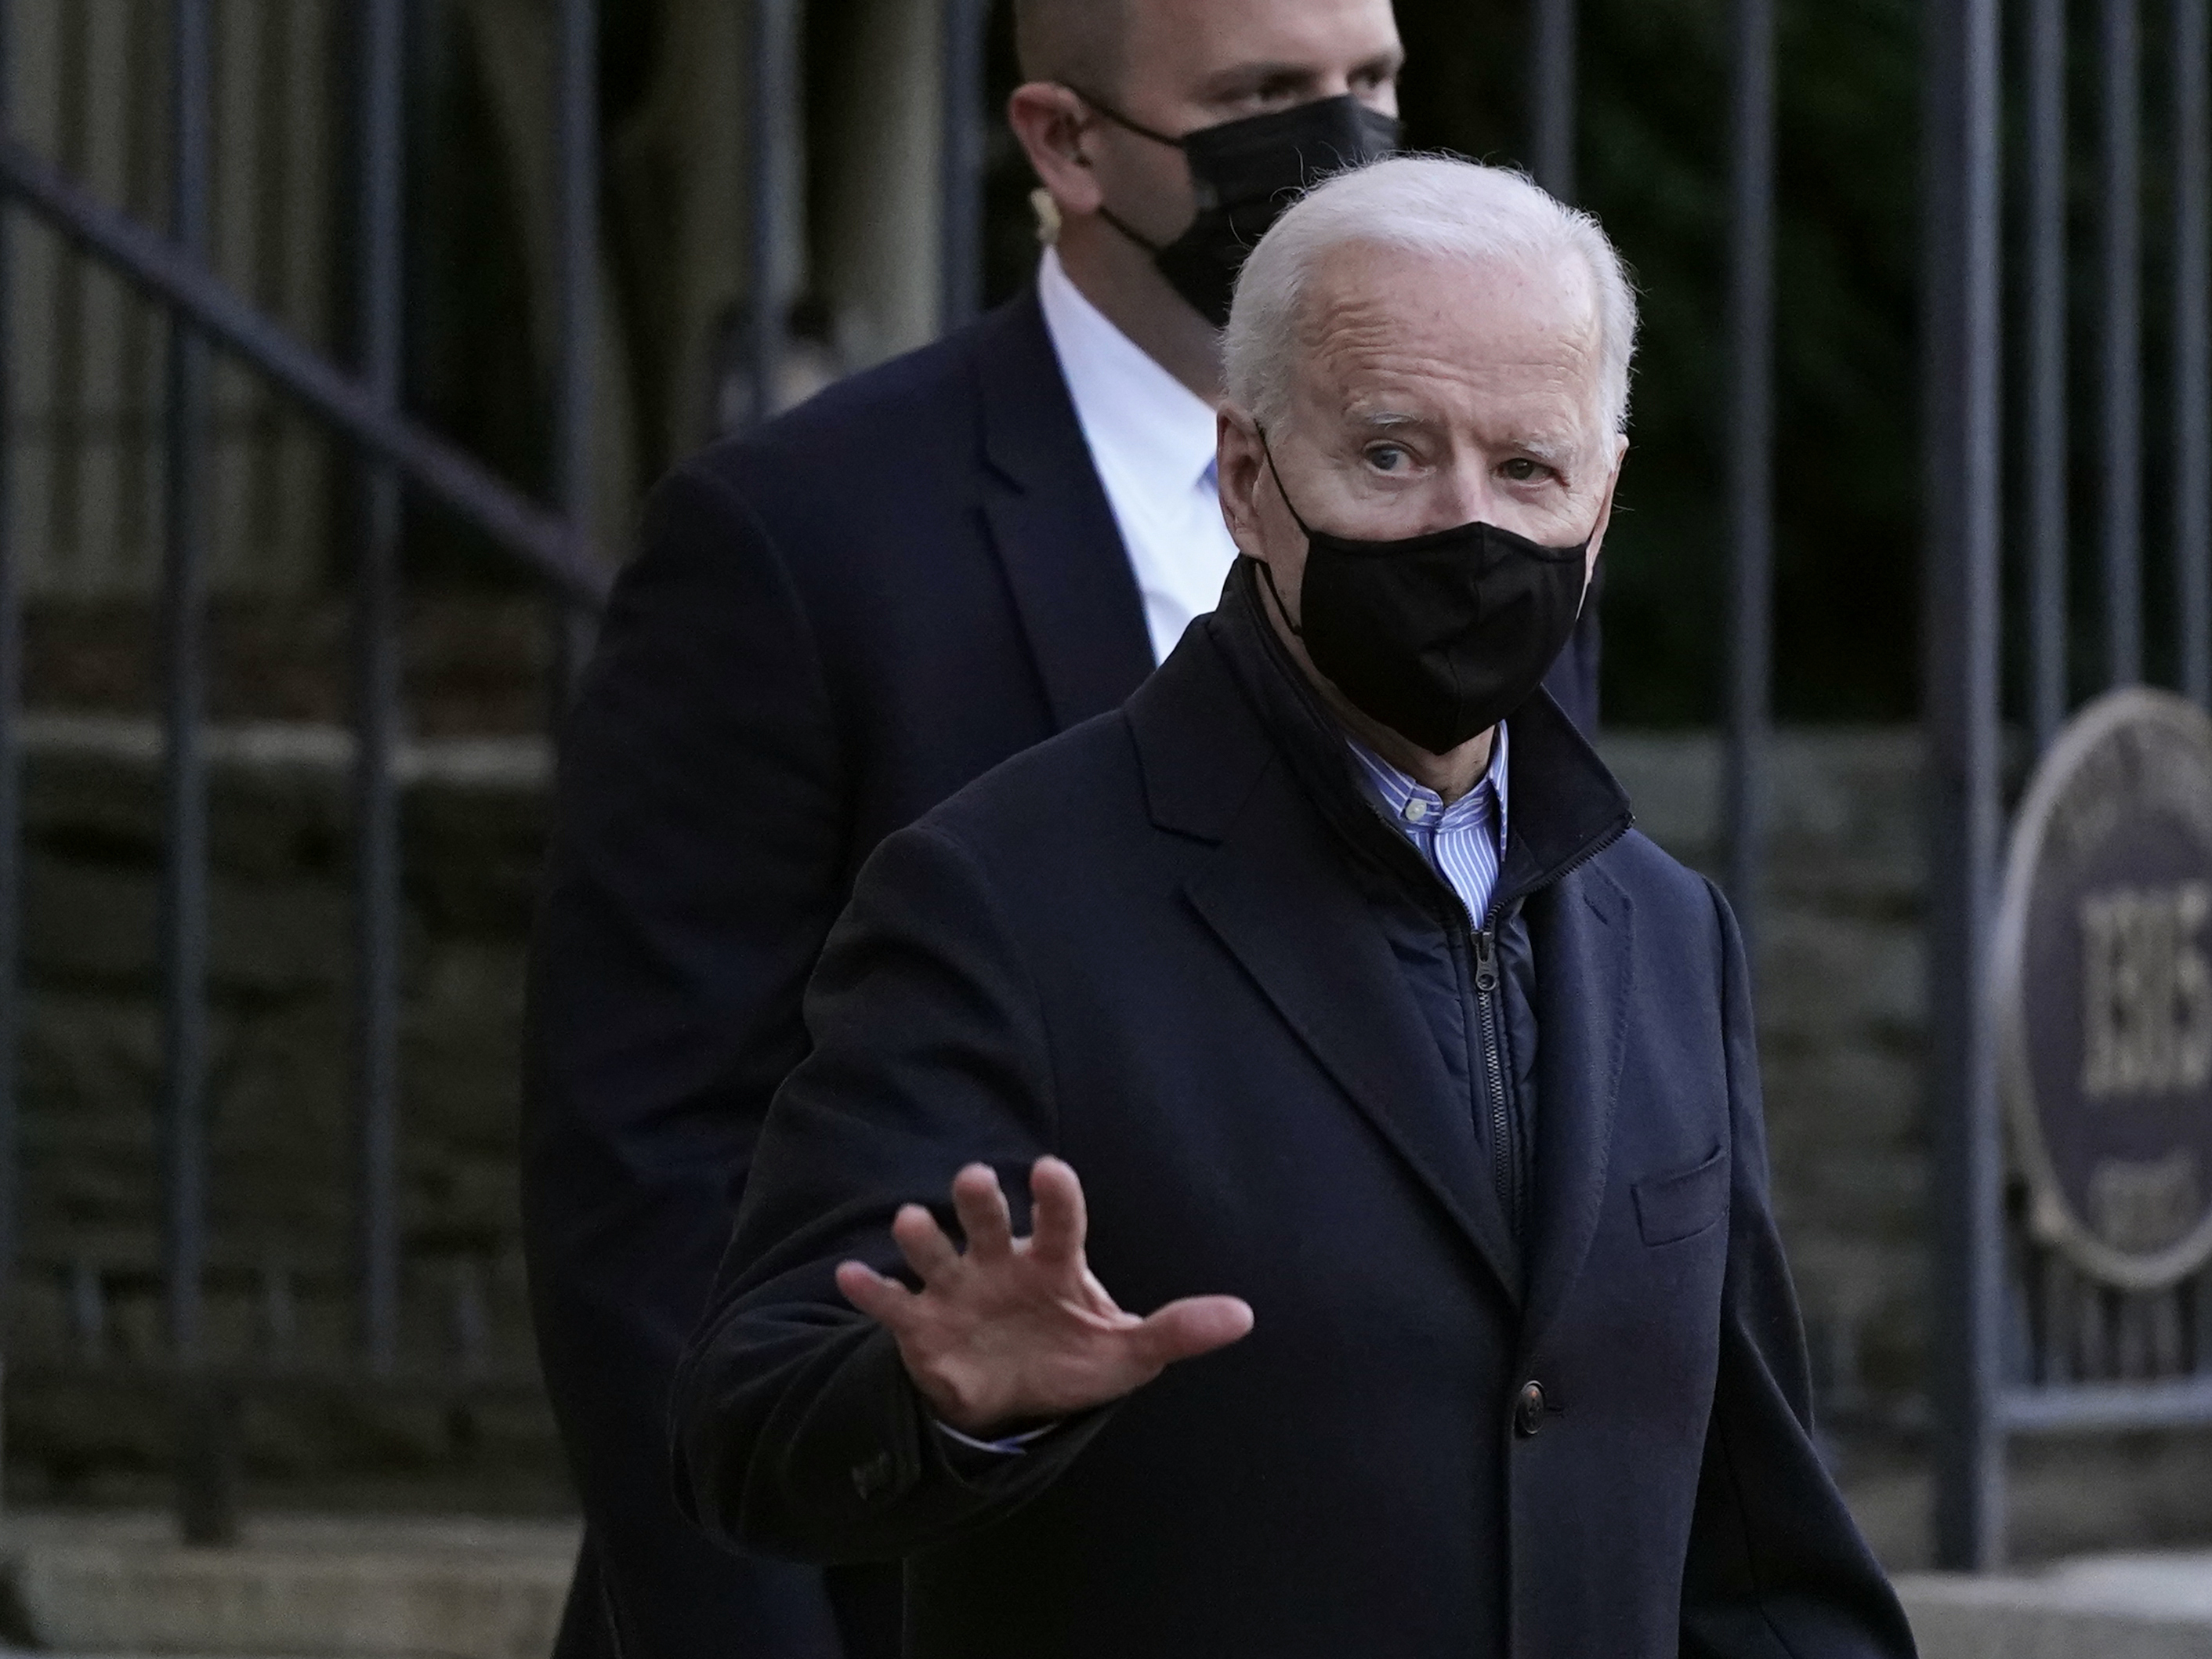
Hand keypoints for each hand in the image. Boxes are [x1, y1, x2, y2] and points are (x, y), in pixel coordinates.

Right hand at [836, 1157, 1253, 1437]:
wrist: (1015, 1394)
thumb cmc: (1073, 1355)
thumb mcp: (1129, 1352)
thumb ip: (1178, 1331)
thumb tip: (1245, 1316)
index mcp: (1053, 1261)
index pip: (1060, 1220)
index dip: (1055, 1196)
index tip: (1049, 1170)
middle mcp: (1000, 1261)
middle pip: (988, 1220)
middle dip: (980, 1200)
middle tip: (976, 1179)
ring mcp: (957, 1290)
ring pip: (934, 1252)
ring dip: (921, 1237)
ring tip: (909, 1222)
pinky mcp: (921, 1327)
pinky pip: (892, 1304)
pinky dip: (871, 1290)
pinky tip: (850, 1276)